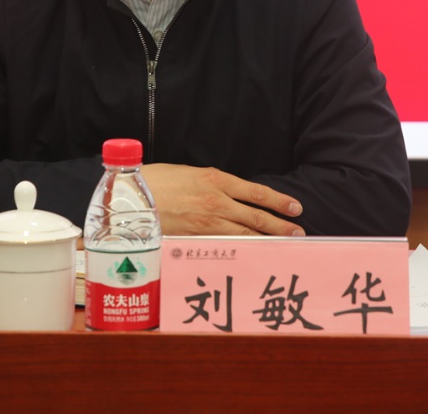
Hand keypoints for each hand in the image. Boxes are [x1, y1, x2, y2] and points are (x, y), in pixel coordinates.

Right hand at [139, 163, 304, 236]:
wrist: (128, 199)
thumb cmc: (153, 181)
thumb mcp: (187, 173)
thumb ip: (210, 183)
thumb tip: (226, 192)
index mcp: (214, 179)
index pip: (256, 192)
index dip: (278, 201)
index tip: (295, 207)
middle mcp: (215, 202)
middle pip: (256, 216)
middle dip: (280, 225)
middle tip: (299, 233)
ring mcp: (205, 223)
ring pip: (244, 234)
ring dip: (267, 240)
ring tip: (285, 245)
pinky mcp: (195, 240)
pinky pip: (224, 246)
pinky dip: (242, 250)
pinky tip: (253, 254)